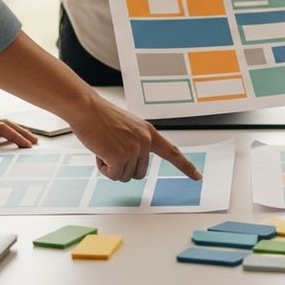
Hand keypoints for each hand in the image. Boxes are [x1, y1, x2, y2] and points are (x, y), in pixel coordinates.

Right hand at [72, 95, 201, 181]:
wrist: (86, 108)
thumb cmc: (101, 117)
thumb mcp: (127, 127)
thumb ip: (136, 143)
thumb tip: (134, 166)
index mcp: (149, 132)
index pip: (173, 152)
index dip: (186, 166)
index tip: (198, 177)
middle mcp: (145, 141)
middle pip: (139, 173)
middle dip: (123, 168)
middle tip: (110, 150)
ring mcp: (134, 148)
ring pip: (124, 176)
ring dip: (111, 168)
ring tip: (104, 148)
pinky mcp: (120, 156)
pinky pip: (113, 175)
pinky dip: (103, 169)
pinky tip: (99, 153)